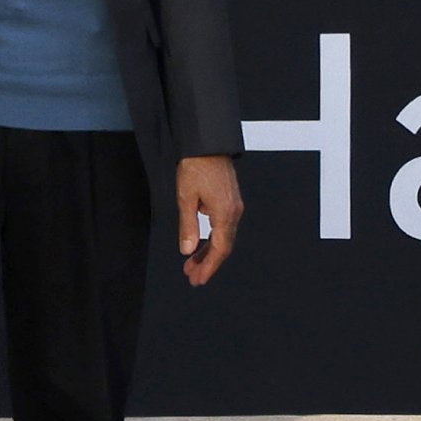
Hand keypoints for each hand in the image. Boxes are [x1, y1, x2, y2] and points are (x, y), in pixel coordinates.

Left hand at [174, 155, 244, 287]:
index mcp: (225, 214)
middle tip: (192, 275)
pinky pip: (224, 227)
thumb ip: (188, 226)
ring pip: (224, 237)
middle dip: (208, 263)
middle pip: (224, 247)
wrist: (207, 142)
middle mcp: (234, 212)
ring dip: (209, 252)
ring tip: (192, 263)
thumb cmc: (197, 165)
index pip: (220, 249)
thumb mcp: (186, 197)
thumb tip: (188, 250)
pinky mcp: (230, 200)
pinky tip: (201, 243)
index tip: (198, 278)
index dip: (209, 267)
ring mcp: (234, 206)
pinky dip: (213, 239)